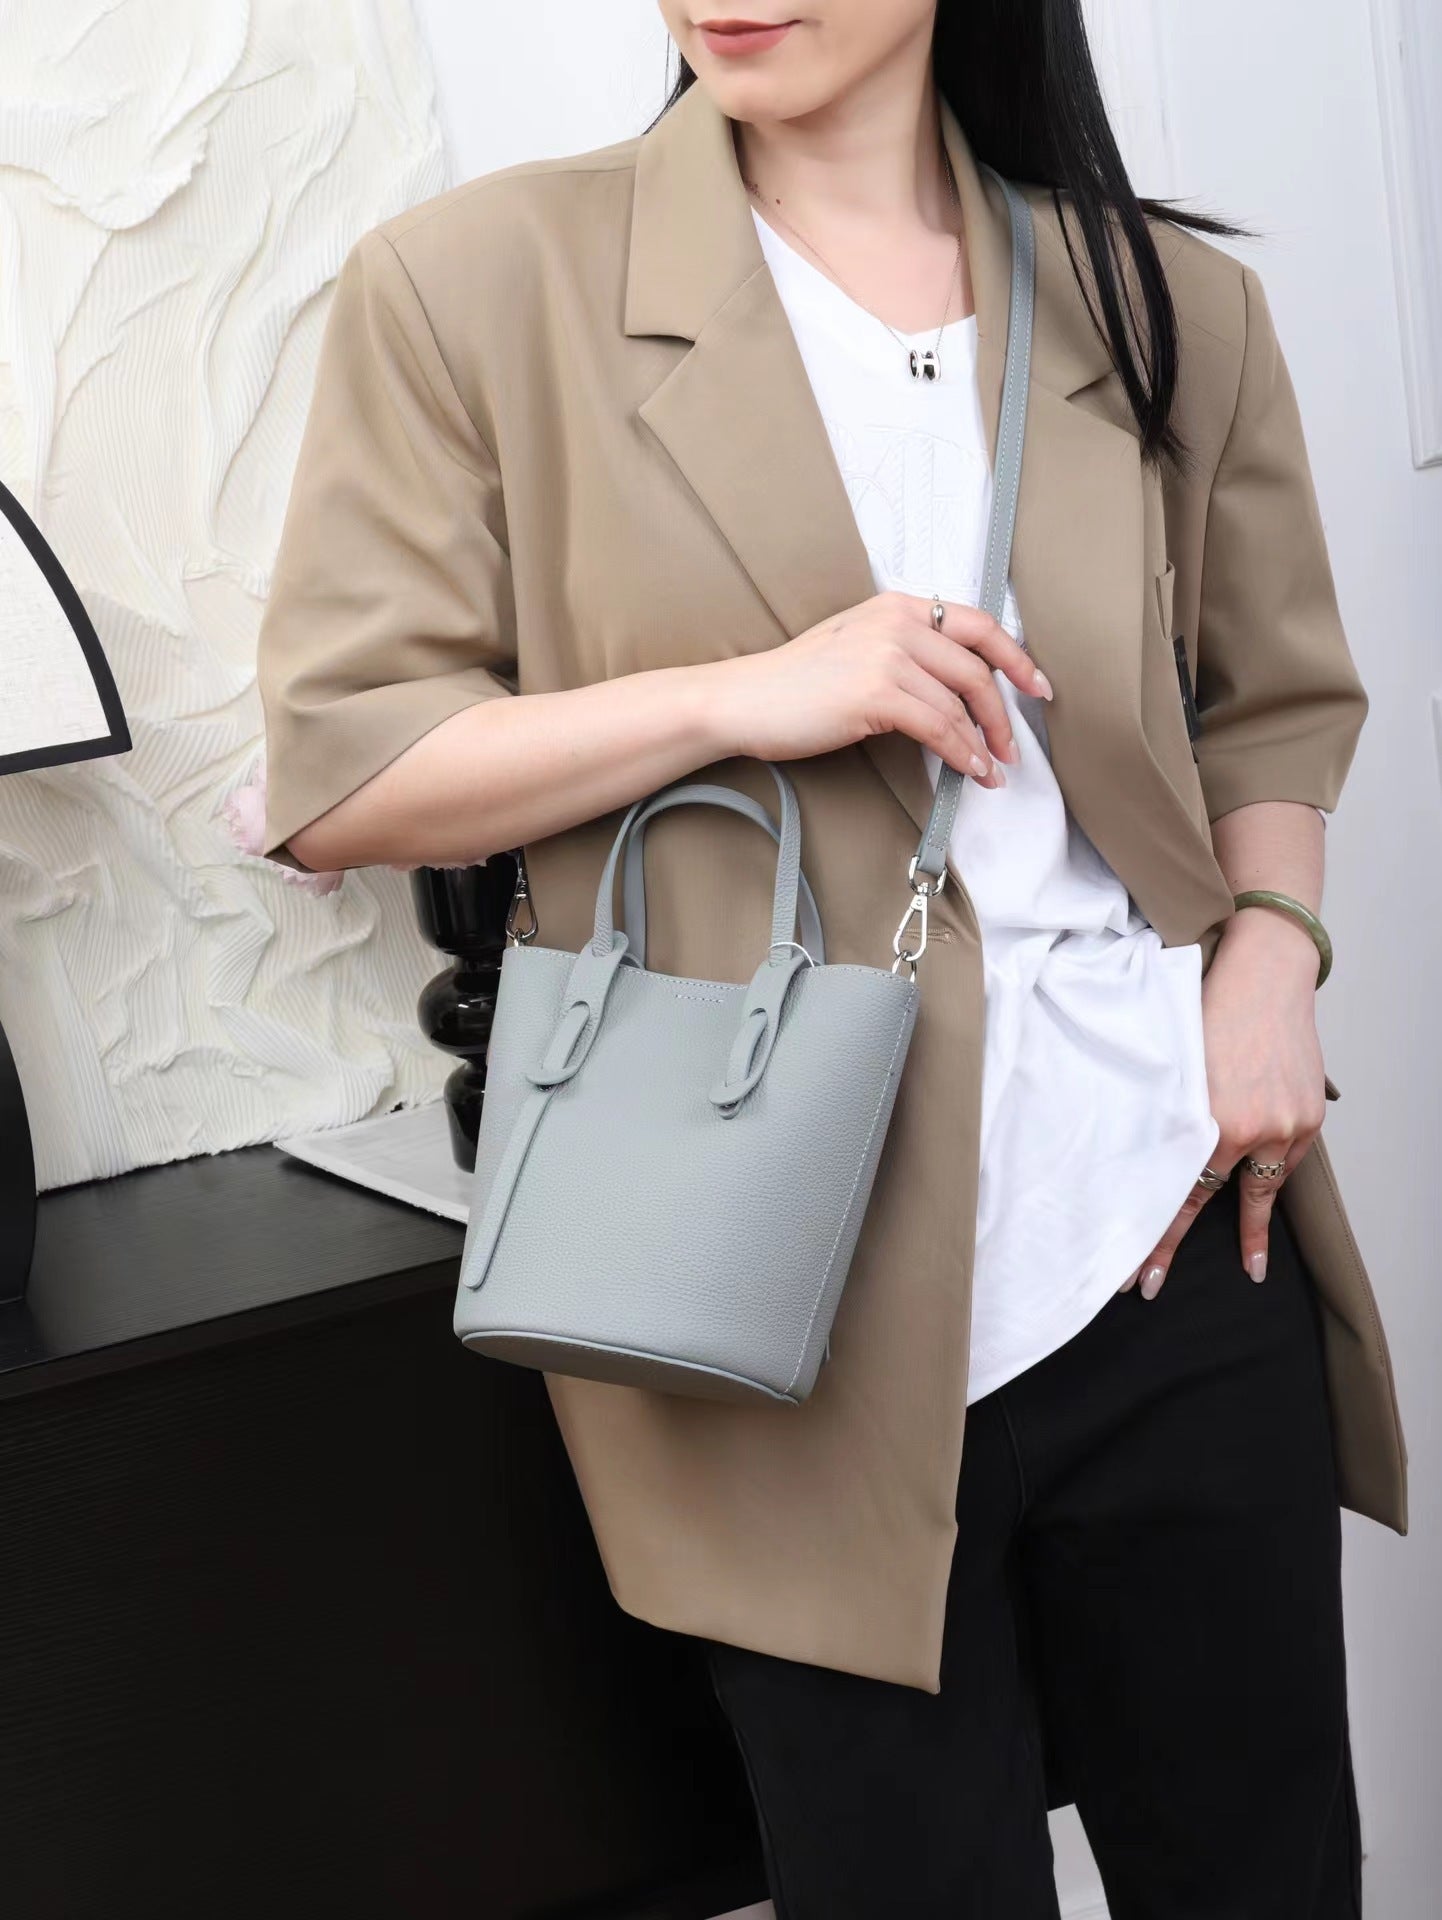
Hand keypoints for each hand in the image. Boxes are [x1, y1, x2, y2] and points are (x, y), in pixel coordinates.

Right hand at [703, 589, 1052, 787]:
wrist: (744, 700)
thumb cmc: (795, 684)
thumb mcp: (855, 645)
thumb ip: (904, 650)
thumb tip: (954, 688)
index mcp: (897, 606)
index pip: (978, 624)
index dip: (1016, 658)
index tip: (1036, 687)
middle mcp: (898, 623)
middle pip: (976, 668)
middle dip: (1003, 714)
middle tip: (1013, 747)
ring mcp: (887, 656)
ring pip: (960, 703)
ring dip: (984, 743)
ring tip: (992, 770)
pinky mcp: (876, 694)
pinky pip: (939, 728)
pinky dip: (962, 754)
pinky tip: (970, 771)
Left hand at [1120, 906, 1326, 1298]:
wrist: (1265, 972)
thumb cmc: (1209, 1007)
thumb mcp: (1176, 1067)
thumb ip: (1167, 1114)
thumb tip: (1143, 1155)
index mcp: (1208, 1119)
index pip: (1177, 1195)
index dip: (1154, 1238)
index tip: (1134, 1273)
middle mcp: (1249, 1129)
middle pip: (1210, 1202)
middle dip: (1175, 1245)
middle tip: (1150, 1285)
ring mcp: (1285, 1126)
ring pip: (1260, 1189)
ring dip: (1251, 1227)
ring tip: (1251, 1267)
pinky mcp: (1308, 1117)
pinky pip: (1286, 1164)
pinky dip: (1274, 1181)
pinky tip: (1268, 1205)